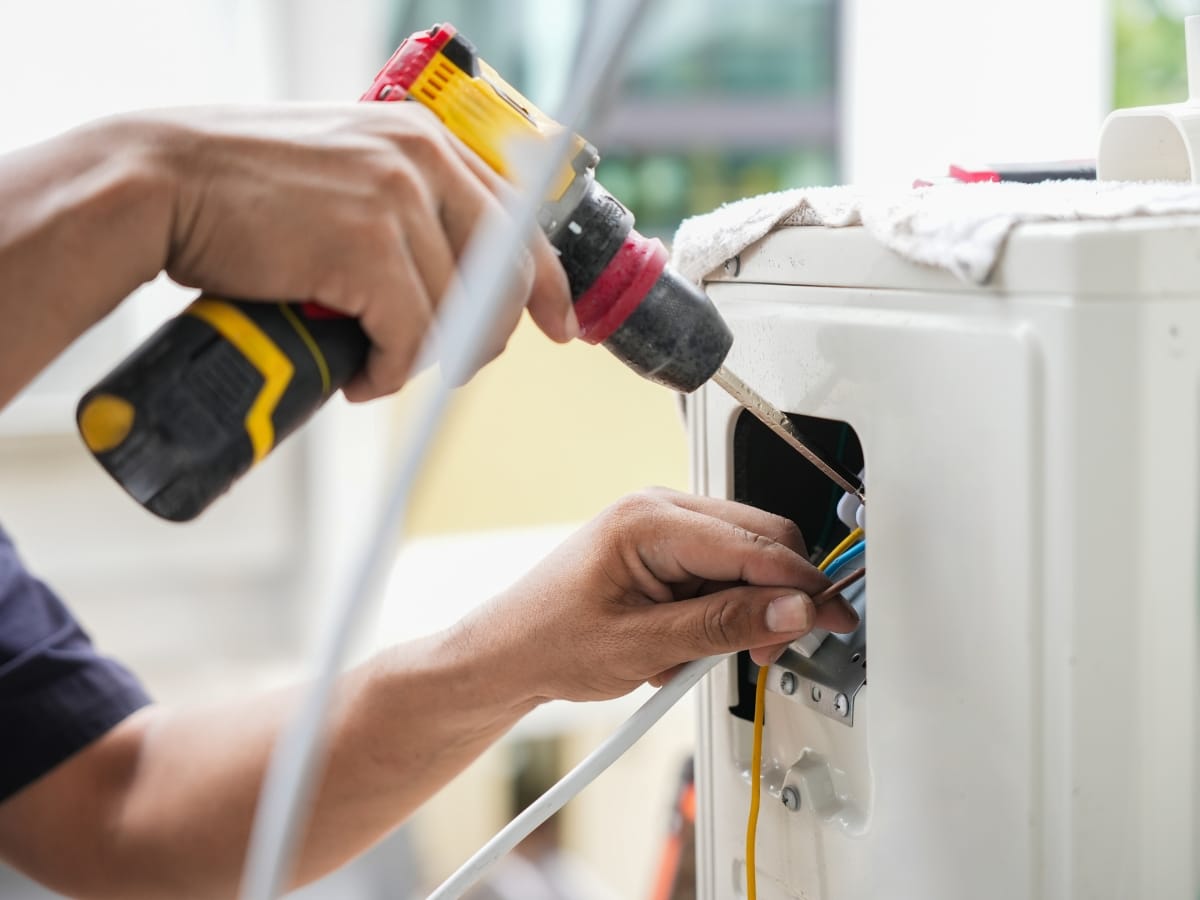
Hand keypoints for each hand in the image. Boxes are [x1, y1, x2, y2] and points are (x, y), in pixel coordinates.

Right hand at [135, 103, 574, 400]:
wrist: (161, 183)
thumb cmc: (244, 190)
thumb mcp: (345, 174)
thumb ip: (404, 206)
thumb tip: (452, 280)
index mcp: (425, 140)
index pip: (517, 220)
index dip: (546, 284)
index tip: (559, 326)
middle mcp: (422, 161)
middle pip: (503, 277)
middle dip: (485, 338)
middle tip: (448, 366)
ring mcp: (396, 201)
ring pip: (457, 315)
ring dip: (422, 360)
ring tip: (377, 366)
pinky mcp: (366, 247)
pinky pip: (411, 337)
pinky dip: (389, 372)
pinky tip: (359, 376)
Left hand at [455, 488, 858, 703]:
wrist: (510, 652)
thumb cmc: (551, 640)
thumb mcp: (644, 645)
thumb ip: (724, 626)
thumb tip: (791, 610)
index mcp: (649, 520)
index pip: (754, 544)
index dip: (801, 584)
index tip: (832, 617)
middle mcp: (659, 509)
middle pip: (761, 539)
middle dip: (779, 596)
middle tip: (771, 649)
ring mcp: (663, 525)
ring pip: (747, 556)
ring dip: (746, 607)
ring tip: (700, 654)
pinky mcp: (666, 548)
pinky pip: (722, 569)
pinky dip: (723, 607)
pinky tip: (687, 641)